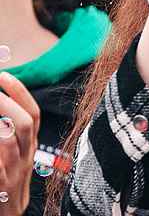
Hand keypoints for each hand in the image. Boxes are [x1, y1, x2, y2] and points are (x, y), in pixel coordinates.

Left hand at [0, 73, 38, 215]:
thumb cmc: (5, 184)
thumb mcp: (14, 158)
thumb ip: (9, 135)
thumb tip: (3, 114)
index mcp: (30, 148)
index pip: (33, 115)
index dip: (21, 93)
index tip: (5, 76)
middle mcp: (26, 158)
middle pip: (24, 125)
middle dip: (6, 102)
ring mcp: (13, 173)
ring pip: (9, 143)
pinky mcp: (1, 186)